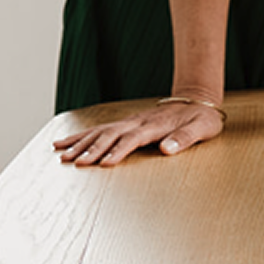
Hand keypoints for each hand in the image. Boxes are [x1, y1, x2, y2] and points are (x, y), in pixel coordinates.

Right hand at [52, 98, 223, 166]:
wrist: (196, 100)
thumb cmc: (201, 118)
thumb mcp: (202, 128)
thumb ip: (185, 138)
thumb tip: (167, 148)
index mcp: (155, 126)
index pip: (133, 139)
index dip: (119, 150)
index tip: (105, 163)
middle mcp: (137, 122)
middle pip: (110, 135)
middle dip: (92, 149)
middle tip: (75, 162)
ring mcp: (129, 122)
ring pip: (99, 131)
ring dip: (81, 143)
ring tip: (61, 155)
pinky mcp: (124, 123)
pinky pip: (98, 129)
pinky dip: (79, 136)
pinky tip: (62, 143)